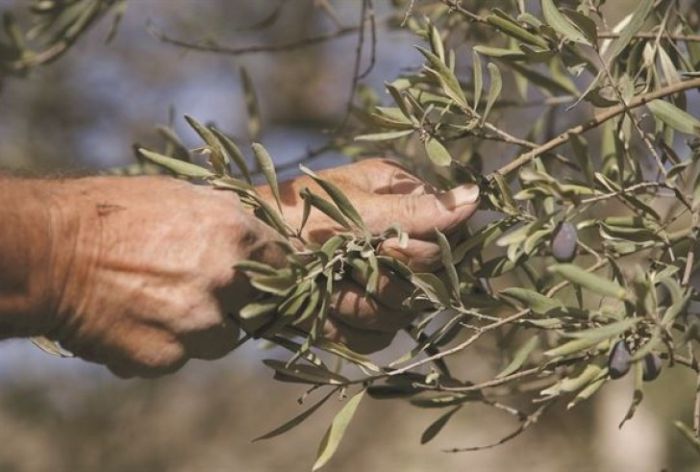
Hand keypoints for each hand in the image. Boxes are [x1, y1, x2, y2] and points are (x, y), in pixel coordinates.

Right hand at [43, 176, 284, 377]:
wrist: (51, 252)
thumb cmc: (114, 213)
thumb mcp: (181, 197)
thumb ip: (226, 221)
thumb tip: (252, 237)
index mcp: (237, 233)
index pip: (283, 263)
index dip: (270, 271)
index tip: (256, 278)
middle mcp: (227, 280)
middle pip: (256, 306)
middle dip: (235, 302)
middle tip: (197, 290)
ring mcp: (200, 322)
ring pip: (221, 339)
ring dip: (199, 330)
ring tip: (157, 305)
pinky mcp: (168, 357)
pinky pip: (179, 357)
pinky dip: (162, 347)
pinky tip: (133, 322)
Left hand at [255, 158, 478, 353]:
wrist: (240, 262)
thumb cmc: (289, 218)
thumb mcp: (352, 211)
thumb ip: (415, 212)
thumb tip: (476, 196)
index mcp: (398, 198)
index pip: (451, 234)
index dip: (427, 251)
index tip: (390, 249)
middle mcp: (394, 235)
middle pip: (430, 280)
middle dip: (387, 280)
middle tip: (349, 265)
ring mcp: (377, 275)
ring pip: (404, 312)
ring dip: (363, 306)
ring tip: (328, 289)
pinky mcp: (358, 309)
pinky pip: (378, 335)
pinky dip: (348, 328)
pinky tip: (323, 310)